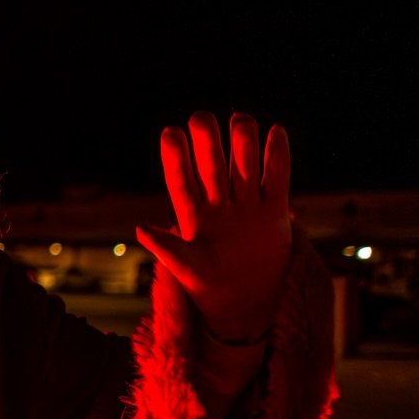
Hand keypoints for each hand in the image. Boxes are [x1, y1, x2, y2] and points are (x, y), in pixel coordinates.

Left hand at [136, 112, 292, 341]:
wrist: (244, 301)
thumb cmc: (206, 285)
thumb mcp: (186, 269)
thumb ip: (168, 249)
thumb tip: (141, 230)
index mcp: (191, 215)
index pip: (181, 180)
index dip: (175, 158)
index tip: (170, 133)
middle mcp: (217, 204)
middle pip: (212, 167)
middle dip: (207, 143)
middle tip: (201, 117)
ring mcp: (245, 205)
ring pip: (244, 168)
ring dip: (243, 145)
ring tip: (240, 119)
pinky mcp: (273, 212)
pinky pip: (276, 179)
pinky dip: (277, 158)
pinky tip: (277, 132)